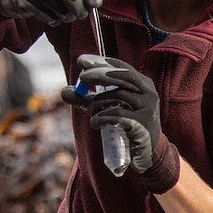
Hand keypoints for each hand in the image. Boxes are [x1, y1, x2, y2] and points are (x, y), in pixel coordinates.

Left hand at [61, 54, 179, 192]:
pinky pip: (118, 116)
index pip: (122, 67)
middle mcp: (148, 93)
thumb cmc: (126, 124)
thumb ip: (87, 99)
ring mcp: (148, 108)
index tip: (82, 61)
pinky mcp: (143, 125)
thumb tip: (64, 91)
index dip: (102, 62)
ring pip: (119, 96)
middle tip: (82, 77)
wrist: (147, 152)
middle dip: (100, 75)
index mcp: (142, 84)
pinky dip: (102, 117)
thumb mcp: (106, 108)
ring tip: (90, 112)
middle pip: (124, 76)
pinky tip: (95, 123)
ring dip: (98, 103)